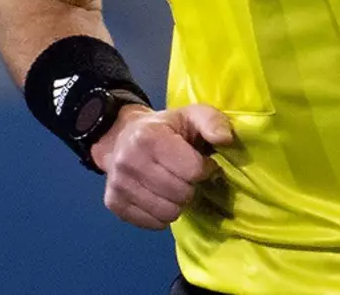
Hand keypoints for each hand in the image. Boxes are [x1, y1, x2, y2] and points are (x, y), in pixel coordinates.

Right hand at [93, 104, 233, 230]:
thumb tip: (226, 139)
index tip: (201, 162)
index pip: (192, 171)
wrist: (123, 135)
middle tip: (187, 176)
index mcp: (149, 137)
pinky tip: (161, 197)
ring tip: (175, 186)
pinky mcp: (114, 203)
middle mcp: (128, 161)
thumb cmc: (166, 128)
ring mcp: (119, 184)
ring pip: (168, 213)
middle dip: (191, 187)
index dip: (205, 169)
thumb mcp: (192, 115)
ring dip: (178, 203)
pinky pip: (153, 223)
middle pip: (181, 194)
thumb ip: (212, 121)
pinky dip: (163, 215)